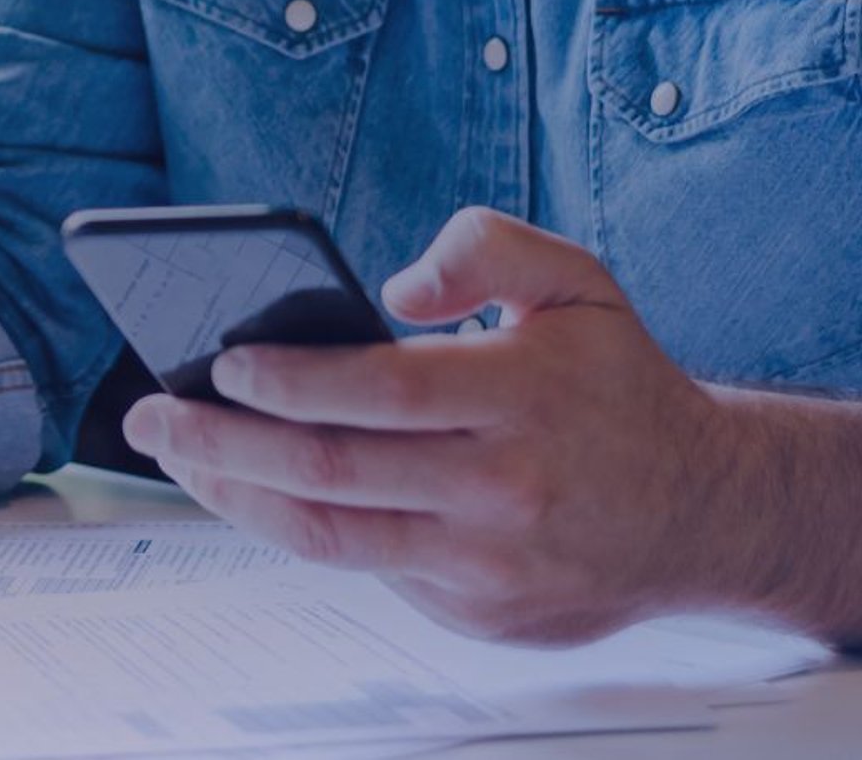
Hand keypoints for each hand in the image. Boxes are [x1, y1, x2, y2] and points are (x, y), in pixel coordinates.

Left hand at [120, 207, 739, 644]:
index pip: (381, 392)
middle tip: (152, 418)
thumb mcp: (580, 282)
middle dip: (223, 446)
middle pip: (335, 473)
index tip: (220, 362)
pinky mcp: (480, 614)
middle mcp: (505, 488)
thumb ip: (488, 246)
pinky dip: (304, 531)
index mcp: (525, 397)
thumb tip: (395, 287)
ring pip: (335, 540)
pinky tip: (256, 492)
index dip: (290, 381)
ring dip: (239, 500)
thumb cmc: (621, 384)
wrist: (709, 511)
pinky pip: (371, 570)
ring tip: (181, 460)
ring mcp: (489, 564)